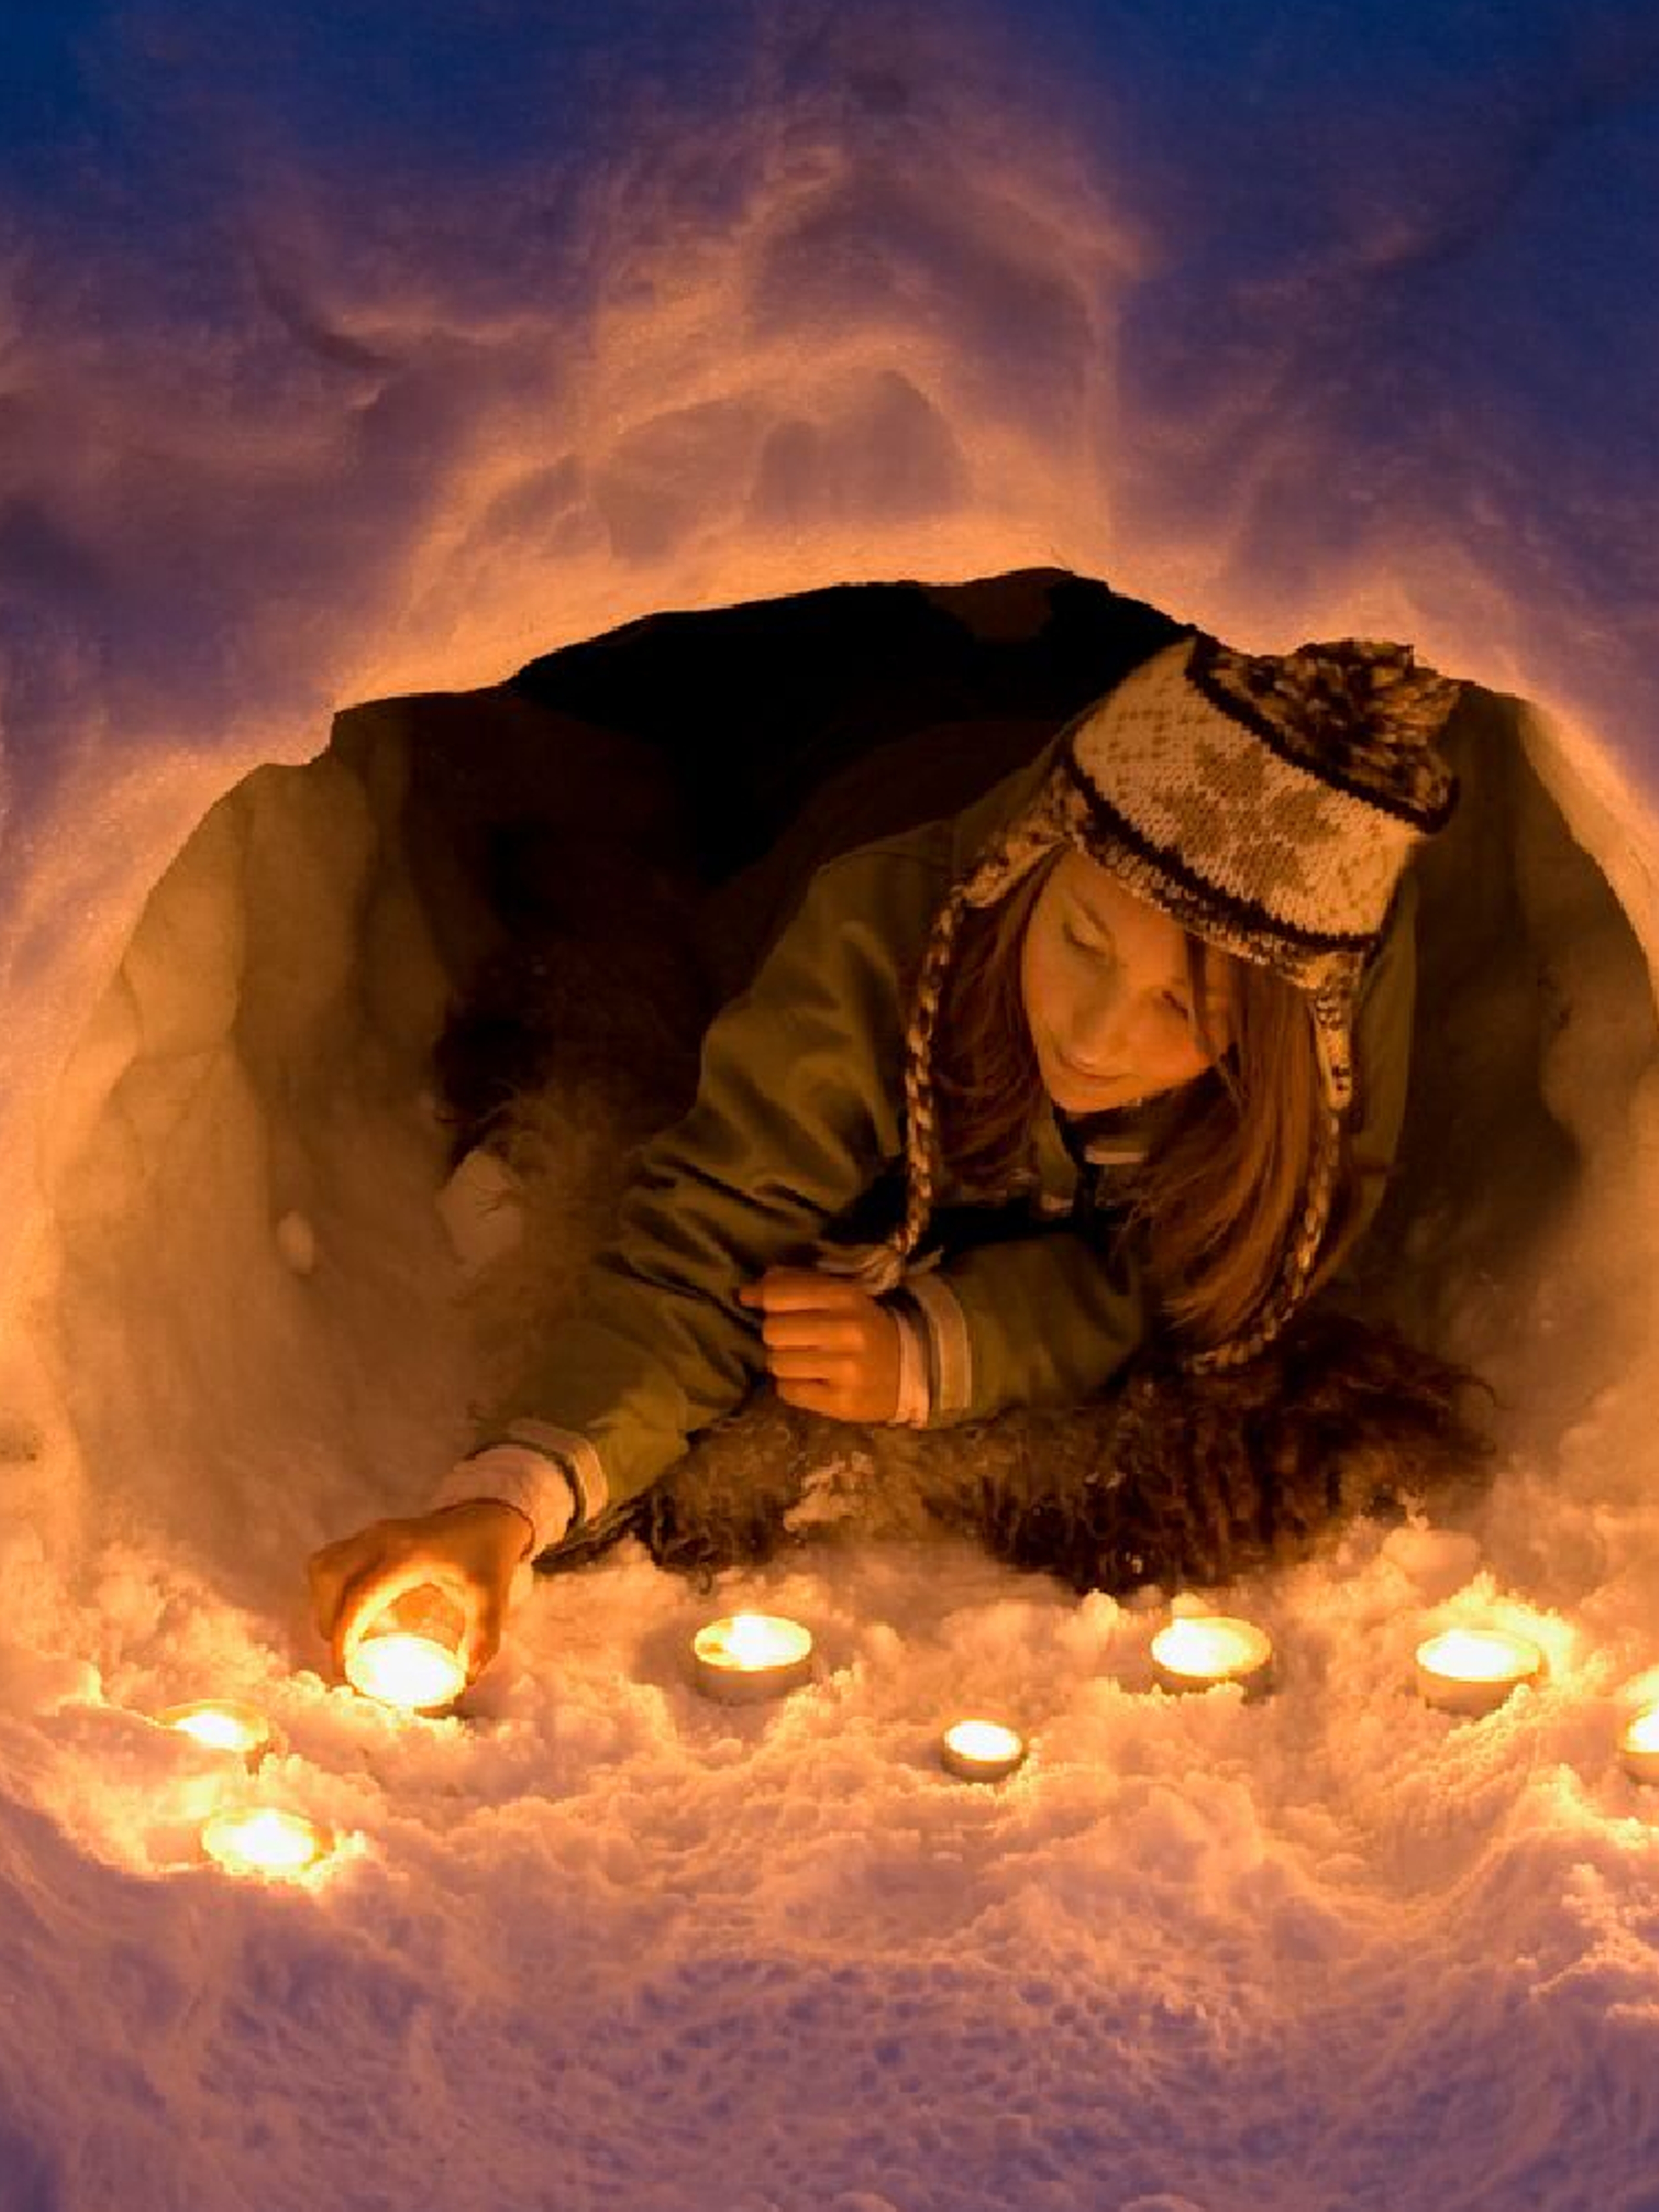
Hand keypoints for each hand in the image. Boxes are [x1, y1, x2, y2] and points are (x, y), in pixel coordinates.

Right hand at [307, 1498, 534, 1686]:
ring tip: (341, 1631)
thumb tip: (470, 1677)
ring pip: (324, 1564)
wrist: (490, 1514)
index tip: (343, 1667)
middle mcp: (382, 1538)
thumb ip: (483, 1635)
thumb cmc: (489, 1555)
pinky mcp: (371, 1535)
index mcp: (408, 1555)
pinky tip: (352, 1608)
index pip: (360, 1595)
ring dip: (324, 1600)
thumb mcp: (492, 1595)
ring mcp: (373, 1533)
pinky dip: (331, 1587)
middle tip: (343, 1651)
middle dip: (326, 1618)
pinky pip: (333, 1559)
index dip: (344, 1633)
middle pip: (328, 1576)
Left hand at [737, 1266, 900, 1422]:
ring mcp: (846, 1369)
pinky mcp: (842, 1402)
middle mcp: (847, 1330)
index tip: (754, 1300)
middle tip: (791, 1337)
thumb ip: (796, 1284)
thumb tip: (747, 1291)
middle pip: (773, 1330)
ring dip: (782, 1361)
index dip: (760, 1297)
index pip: (780, 1294)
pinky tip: (809, 1380)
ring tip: (802, 1360)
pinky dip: (790, 1386)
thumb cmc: (863, 1326)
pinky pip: (788, 1391)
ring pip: (778, 1362)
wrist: (909, 1368)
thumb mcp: (840, 1296)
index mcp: (845, 1297)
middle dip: (775, 1333)